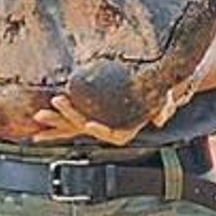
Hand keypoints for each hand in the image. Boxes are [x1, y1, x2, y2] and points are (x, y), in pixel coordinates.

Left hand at [30, 61, 203, 143]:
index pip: (116, 135)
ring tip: (37, 116)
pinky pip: (72, 122)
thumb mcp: (179, 89)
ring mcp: (103, 120)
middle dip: (68, 118)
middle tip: (53, 104)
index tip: (89, 124)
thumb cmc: (174, 84)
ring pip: (76, 127)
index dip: (102, 131)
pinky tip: (37, 126)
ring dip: (56, 123)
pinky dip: (56, 123)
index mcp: (134, 124)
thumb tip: (159, 119)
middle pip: (89, 129)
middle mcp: (115, 125)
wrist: (171, 80)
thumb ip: (168, 103)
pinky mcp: (95, 113)